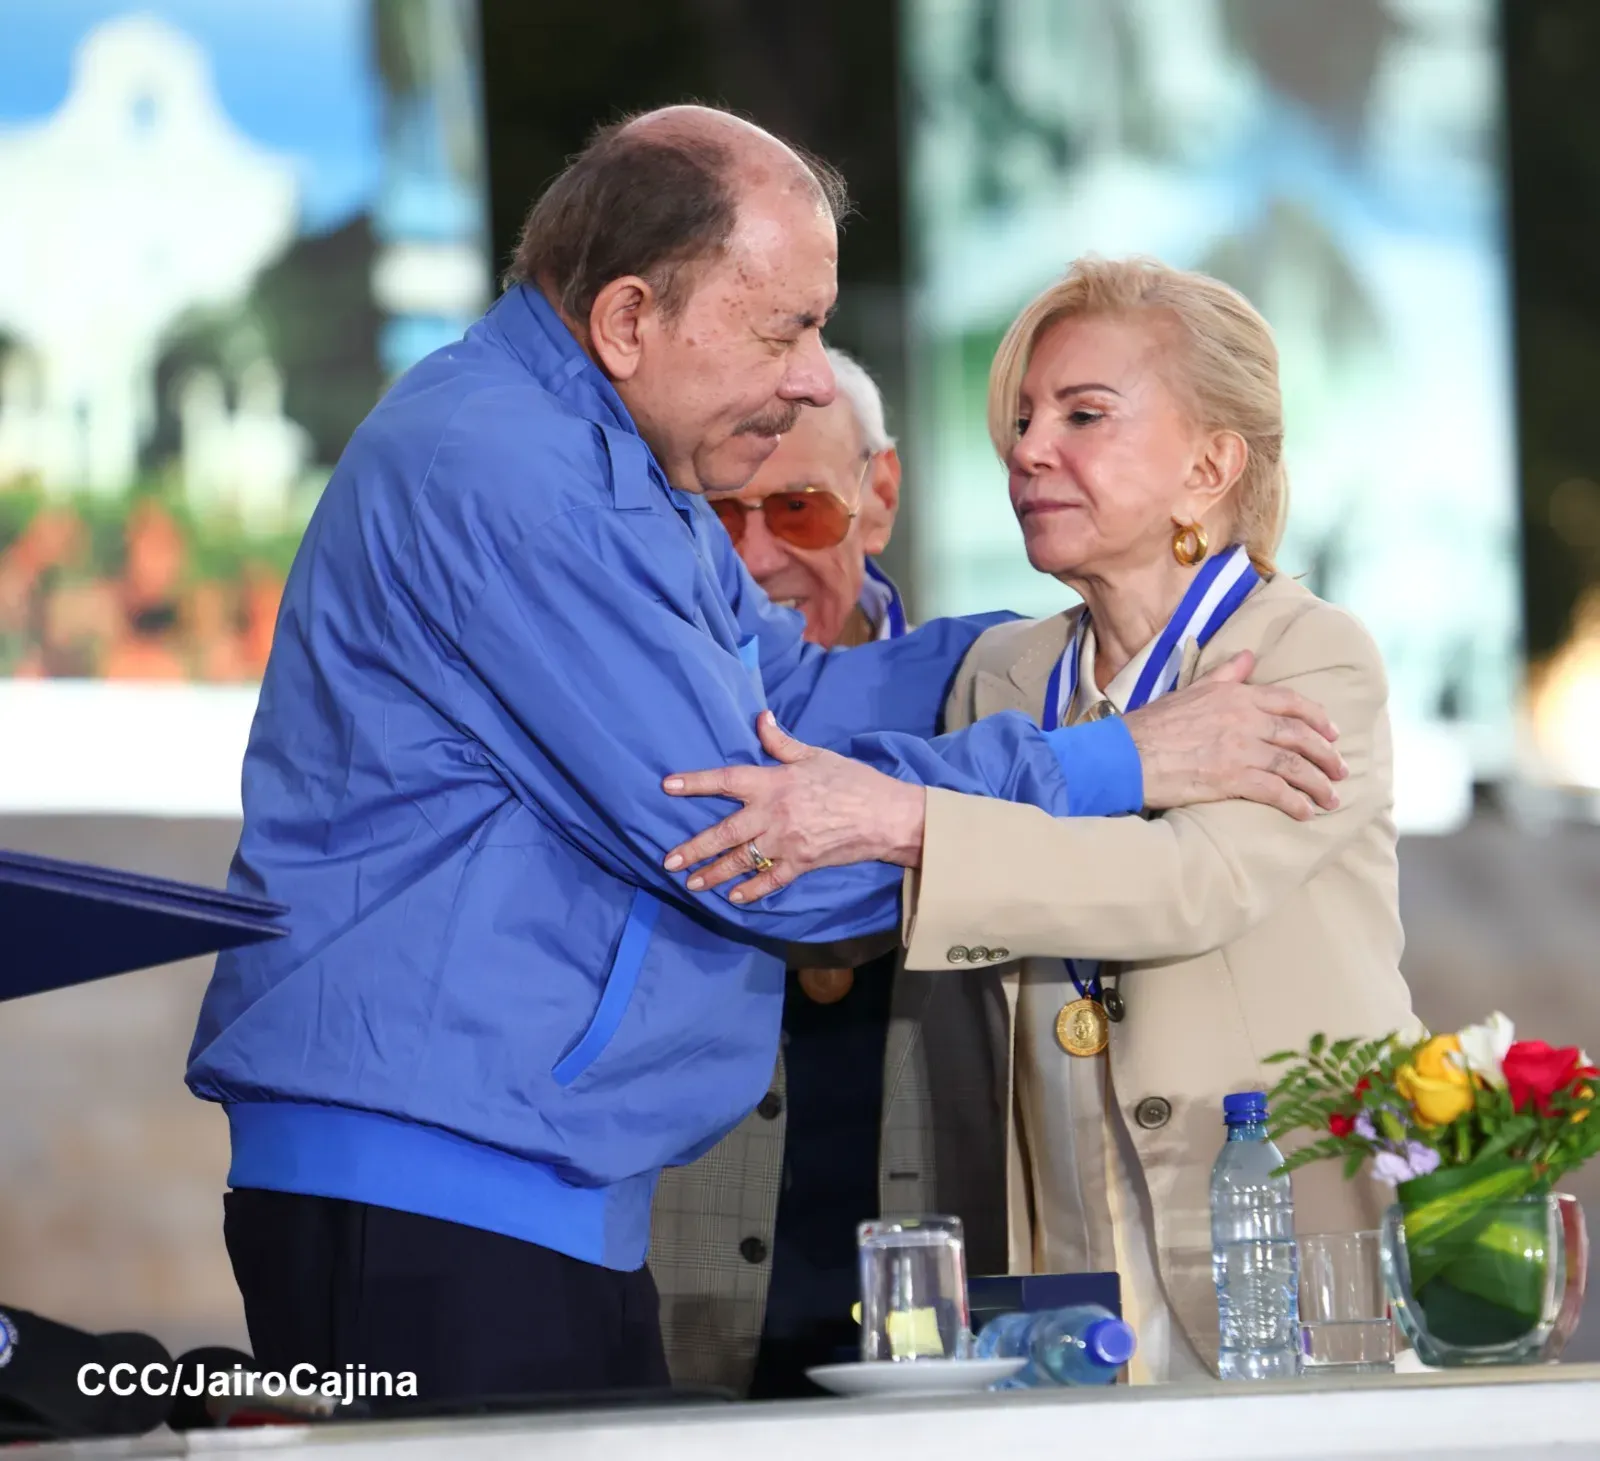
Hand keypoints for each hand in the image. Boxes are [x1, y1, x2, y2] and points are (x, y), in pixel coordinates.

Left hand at [661, 712, 926, 901]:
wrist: (886, 816)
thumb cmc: (852, 781)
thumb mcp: (815, 755)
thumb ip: (781, 742)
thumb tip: (761, 717)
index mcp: (774, 783)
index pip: (727, 781)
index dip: (696, 782)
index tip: (668, 785)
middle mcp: (773, 814)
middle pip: (725, 833)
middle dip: (694, 848)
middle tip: (668, 861)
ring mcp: (786, 843)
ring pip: (741, 861)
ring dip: (714, 874)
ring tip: (691, 883)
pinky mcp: (801, 864)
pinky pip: (770, 880)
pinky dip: (751, 891)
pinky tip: (733, 898)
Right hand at [1123, 651, 1345, 820]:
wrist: (1125, 754)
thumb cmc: (1151, 725)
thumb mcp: (1190, 691)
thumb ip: (1224, 675)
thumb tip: (1248, 656)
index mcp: (1236, 696)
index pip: (1290, 701)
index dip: (1317, 718)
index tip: (1333, 733)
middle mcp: (1244, 719)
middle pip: (1299, 735)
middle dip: (1326, 755)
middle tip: (1341, 770)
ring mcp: (1240, 749)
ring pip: (1294, 765)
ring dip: (1318, 784)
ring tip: (1331, 799)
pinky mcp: (1231, 778)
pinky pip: (1275, 791)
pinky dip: (1295, 803)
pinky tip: (1305, 813)